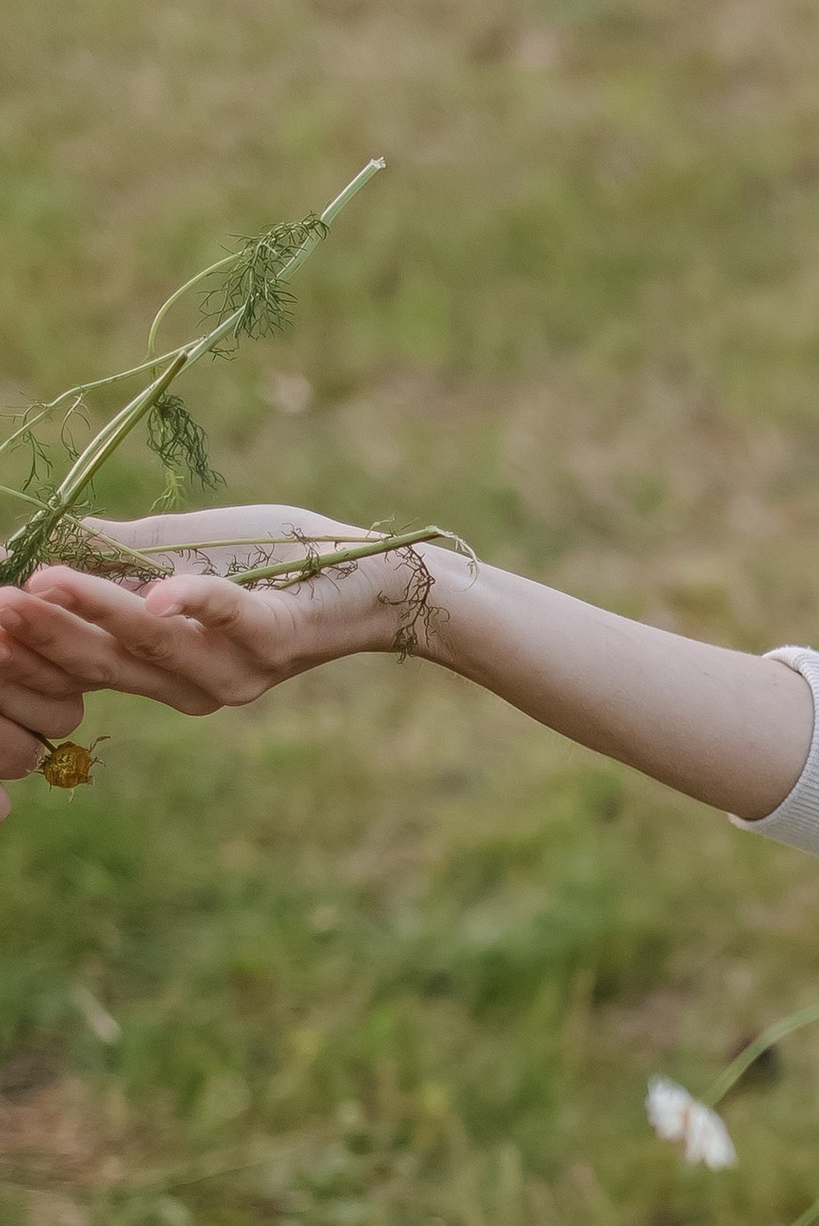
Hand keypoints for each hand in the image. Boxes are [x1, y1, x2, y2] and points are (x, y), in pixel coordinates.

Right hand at [0, 510, 402, 818]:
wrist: (376, 574)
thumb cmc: (274, 557)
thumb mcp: (177, 552)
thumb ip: (111, 554)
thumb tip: (37, 544)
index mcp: (160, 666)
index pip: (75, 663)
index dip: (26, 643)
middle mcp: (193, 682)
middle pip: (102, 662)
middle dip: (41, 632)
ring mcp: (237, 668)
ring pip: (154, 643)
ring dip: (97, 611)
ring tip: (43, 583)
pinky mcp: (280, 639)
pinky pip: (234, 620)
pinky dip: (199, 602)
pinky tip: (162, 589)